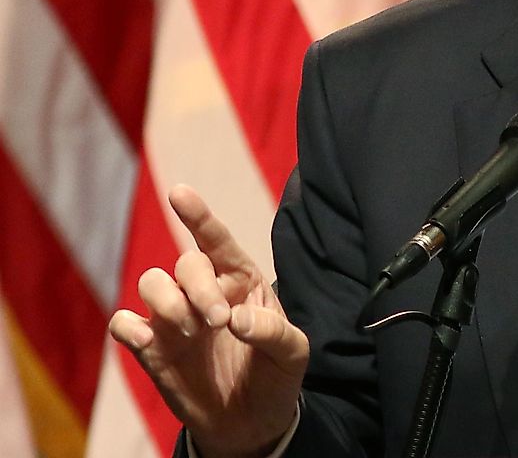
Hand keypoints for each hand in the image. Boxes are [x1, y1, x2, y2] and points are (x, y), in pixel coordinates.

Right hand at [108, 186, 309, 457]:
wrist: (252, 423)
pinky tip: (148, 340)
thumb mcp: (293, 353)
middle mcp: (204, 291)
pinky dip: (129, 326)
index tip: (179, 193)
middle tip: (217, 320)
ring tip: (194, 332)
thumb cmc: (276, 375)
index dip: (198, 216)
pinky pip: (123, 323)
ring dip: (169, 302)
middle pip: (185, 263)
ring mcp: (174, 318)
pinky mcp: (150, 347)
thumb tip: (237, 319)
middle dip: (198, 286)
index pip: (217, 240)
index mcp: (241, 281)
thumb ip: (273, 331)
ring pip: (150, 282)